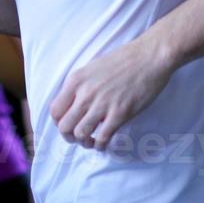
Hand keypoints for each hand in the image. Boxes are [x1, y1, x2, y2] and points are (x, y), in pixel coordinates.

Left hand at [49, 36, 174, 149]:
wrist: (148, 57)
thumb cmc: (122, 60)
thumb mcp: (91, 68)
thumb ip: (80, 86)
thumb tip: (73, 105)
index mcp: (75, 80)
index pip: (55, 110)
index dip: (59, 122)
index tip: (68, 124)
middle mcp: (85, 93)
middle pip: (64, 126)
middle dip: (69, 136)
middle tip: (78, 137)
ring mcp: (102, 104)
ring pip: (81, 134)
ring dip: (84, 142)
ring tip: (91, 140)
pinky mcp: (120, 113)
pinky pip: (103, 138)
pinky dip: (100, 145)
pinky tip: (103, 143)